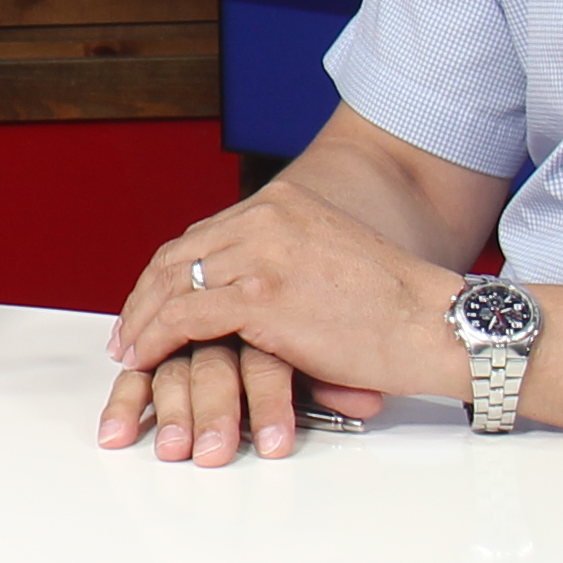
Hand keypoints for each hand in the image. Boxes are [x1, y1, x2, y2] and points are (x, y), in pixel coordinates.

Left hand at [92, 190, 441, 466]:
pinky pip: (185, 315)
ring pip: (173, 283)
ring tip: (129, 353)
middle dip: (145, 297)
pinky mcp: (259, 295)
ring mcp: (260, 253)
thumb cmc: (396, 308)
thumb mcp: (332, 259)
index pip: (204, 237)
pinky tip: (145, 358)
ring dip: (143, 321)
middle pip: (179, 256)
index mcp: (284, 204)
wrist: (435, 322)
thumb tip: (250, 298)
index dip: (169, 273)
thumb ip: (287, 263)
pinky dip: (156, 338)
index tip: (151, 302)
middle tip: (128, 332)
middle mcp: (266, 217)